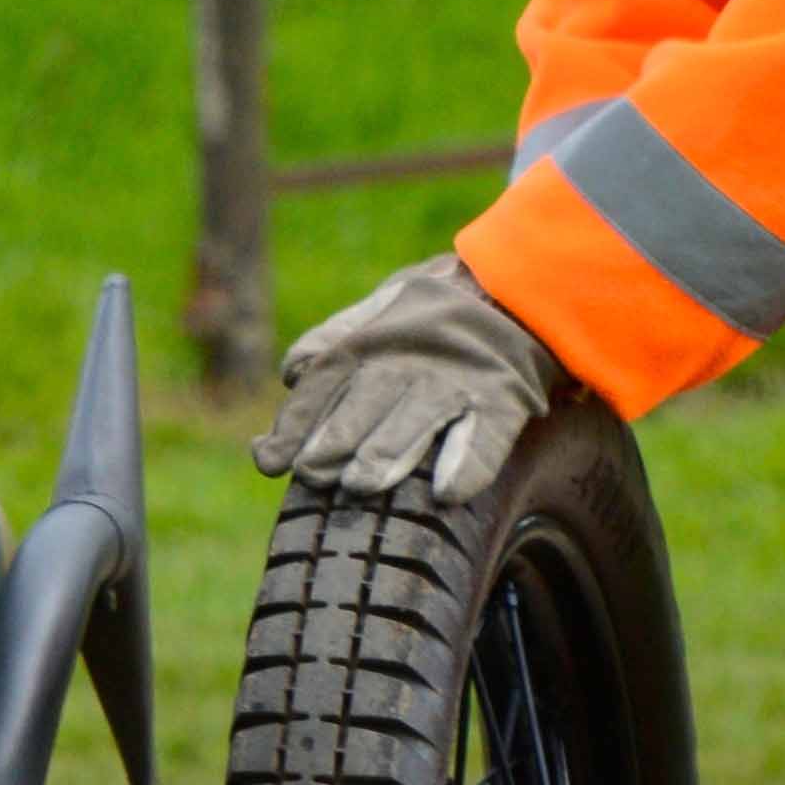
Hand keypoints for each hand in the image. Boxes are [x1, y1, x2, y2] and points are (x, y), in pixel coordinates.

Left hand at [252, 252, 561, 506]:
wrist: (514, 290)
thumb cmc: (429, 315)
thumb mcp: (376, 314)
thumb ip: (330, 343)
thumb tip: (292, 374)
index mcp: (371, 343)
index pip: (322, 385)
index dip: (295, 424)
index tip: (269, 462)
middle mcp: (410, 361)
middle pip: (366, 402)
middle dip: (335, 440)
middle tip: (314, 476)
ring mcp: (458, 381)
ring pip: (418, 418)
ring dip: (388, 452)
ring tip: (361, 485)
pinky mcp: (504, 401)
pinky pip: (487, 436)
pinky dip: (470, 465)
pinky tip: (449, 494)